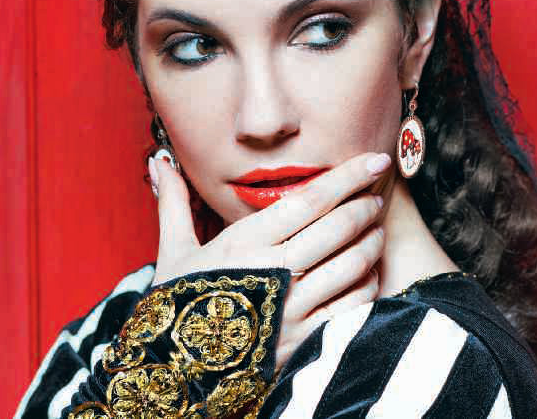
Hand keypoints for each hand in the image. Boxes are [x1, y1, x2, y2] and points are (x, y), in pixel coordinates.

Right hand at [149, 151, 390, 372]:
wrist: (174, 375)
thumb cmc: (177, 304)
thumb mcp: (174, 250)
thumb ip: (174, 202)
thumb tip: (160, 161)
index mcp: (243, 244)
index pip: (307, 200)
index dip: (345, 177)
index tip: (372, 160)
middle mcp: (271, 271)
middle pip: (335, 228)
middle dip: (363, 204)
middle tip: (376, 192)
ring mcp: (291, 309)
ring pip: (350, 265)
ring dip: (371, 241)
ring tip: (375, 227)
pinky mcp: (304, 341)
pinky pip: (351, 306)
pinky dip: (367, 283)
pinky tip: (367, 271)